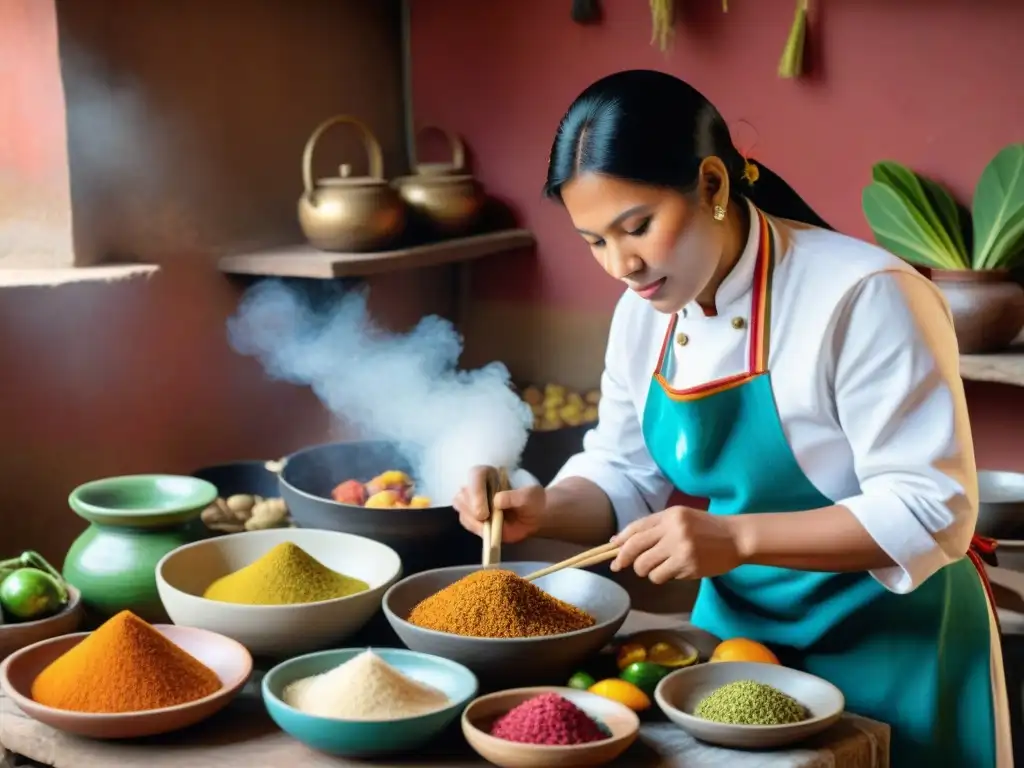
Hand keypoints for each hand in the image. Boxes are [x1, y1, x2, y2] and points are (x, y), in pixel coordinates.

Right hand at [453, 465, 545, 543]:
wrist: (533, 517)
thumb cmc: (532, 501)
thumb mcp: (530, 496)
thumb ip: (515, 497)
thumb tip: (496, 501)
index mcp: (491, 474)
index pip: (476, 475)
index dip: (476, 492)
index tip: (483, 512)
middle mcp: (478, 485)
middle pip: (464, 492)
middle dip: (472, 508)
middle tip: (485, 519)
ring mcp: (473, 501)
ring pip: (461, 506)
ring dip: (472, 519)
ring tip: (488, 527)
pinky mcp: (472, 516)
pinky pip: (465, 520)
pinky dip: (474, 528)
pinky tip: (486, 532)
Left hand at [609, 506, 742, 583]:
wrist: (736, 537)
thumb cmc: (706, 528)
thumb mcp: (680, 518)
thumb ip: (654, 528)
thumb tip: (620, 541)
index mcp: (669, 515)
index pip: (636, 528)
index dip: (620, 540)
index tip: (611, 549)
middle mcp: (673, 530)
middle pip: (635, 548)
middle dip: (624, 559)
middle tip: (619, 566)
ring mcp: (680, 548)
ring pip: (645, 566)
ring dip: (647, 571)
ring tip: (659, 567)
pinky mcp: (688, 565)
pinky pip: (661, 576)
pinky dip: (663, 576)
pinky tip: (675, 571)